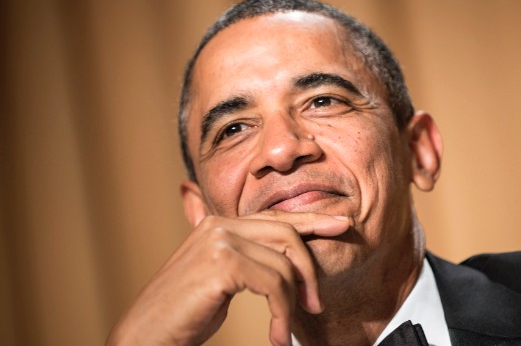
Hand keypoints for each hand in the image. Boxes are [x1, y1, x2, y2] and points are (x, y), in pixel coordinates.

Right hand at [106, 211, 349, 345]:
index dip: (311, 221)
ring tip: (285, 332)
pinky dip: (282, 314)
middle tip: (316, 304)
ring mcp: (219, 241)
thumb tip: (284, 263)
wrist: (146, 336)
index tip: (341, 226)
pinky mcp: (222, 263)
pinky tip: (277, 335)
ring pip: (284, 265)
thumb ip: (247, 261)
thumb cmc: (185, 314)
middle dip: (309, 269)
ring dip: (292, 304)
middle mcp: (219, 225)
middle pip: (287, 235)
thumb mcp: (222, 280)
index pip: (275, 218)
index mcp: (219, 225)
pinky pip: (274, 284)